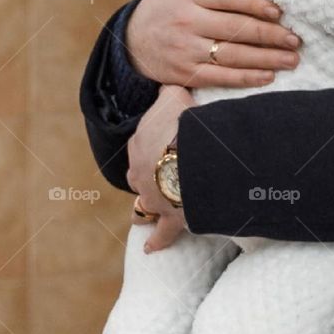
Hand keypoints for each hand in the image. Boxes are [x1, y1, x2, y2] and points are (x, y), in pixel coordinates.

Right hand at [124, 0, 302, 88]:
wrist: (134, 42)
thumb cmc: (167, 0)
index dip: (254, 4)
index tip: (279, 12)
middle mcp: (186, 20)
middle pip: (234, 28)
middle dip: (269, 35)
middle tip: (295, 39)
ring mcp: (186, 49)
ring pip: (232, 55)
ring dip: (266, 59)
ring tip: (292, 58)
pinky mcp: (187, 73)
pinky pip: (222, 77)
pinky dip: (247, 79)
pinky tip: (269, 77)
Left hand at [127, 85, 193, 252]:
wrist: (195, 158)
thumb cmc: (185, 126)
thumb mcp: (175, 98)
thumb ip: (169, 93)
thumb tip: (168, 84)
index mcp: (140, 144)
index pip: (142, 144)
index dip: (155, 145)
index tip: (167, 145)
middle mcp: (140, 172)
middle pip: (138, 177)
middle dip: (147, 178)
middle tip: (162, 177)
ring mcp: (154, 197)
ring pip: (142, 206)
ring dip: (145, 208)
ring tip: (150, 212)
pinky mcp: (170, 218)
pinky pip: (161, 234)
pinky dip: (156, 240)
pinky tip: (150, 248)